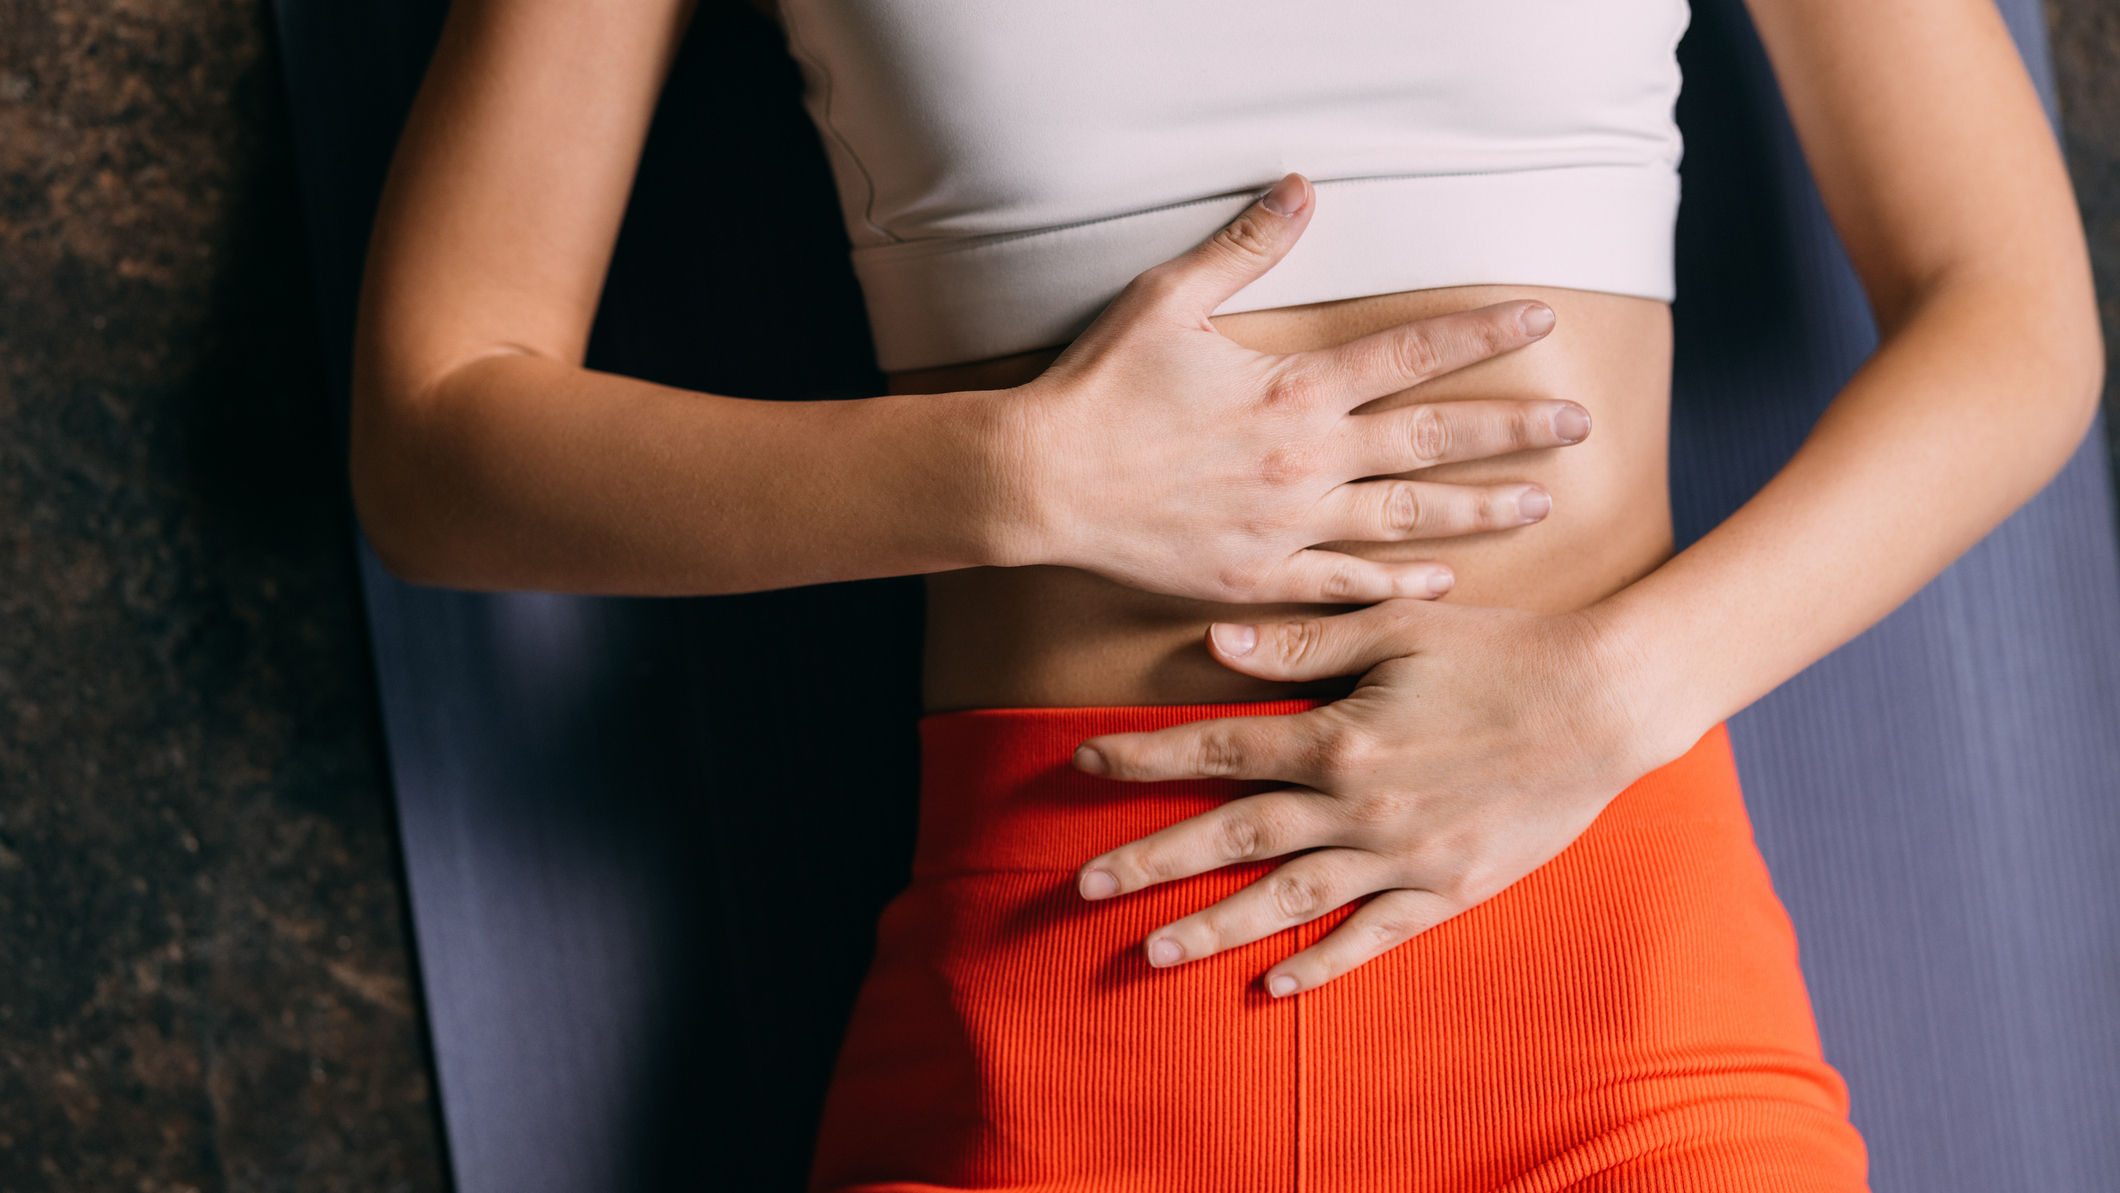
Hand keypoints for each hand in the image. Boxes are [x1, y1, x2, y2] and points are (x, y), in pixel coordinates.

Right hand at [996, 174, 1591, 604]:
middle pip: (1433, 439)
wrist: (1042, 482)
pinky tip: (1444, 580)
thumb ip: (1245, 247)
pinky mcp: (1258, 574)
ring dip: (1478, 509)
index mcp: (1295, 388)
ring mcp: (1288, 524)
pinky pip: (1345, 584)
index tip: (1541, 320)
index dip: (1480, 333)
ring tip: (1539, 504)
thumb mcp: (1168, 298)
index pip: (1411, 353)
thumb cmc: (1100, 387)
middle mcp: (1308, 459)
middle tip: (1578, 427)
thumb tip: (1303, 188)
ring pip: (1408, 518)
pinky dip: (1399, 583)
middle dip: (1512, 429)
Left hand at [1069, 599, 1692, 994]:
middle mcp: (1359, 805)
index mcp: (1340, 735)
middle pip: (1233, 836)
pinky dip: (1321, 962)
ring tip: (1148, 949)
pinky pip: (1372, 937)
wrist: (1608, 702)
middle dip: (1150, 859)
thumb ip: (1306, 639)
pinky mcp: (1449, 889)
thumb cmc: (1503, 651)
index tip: (1084, 764)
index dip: (1145, 758)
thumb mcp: (1400, 627)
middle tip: (1081, 885)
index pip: (1218, 748)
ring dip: (1212, 925)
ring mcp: (1403, 856)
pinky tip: (1272, 983)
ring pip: (1287, 898)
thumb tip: (1216, 639)